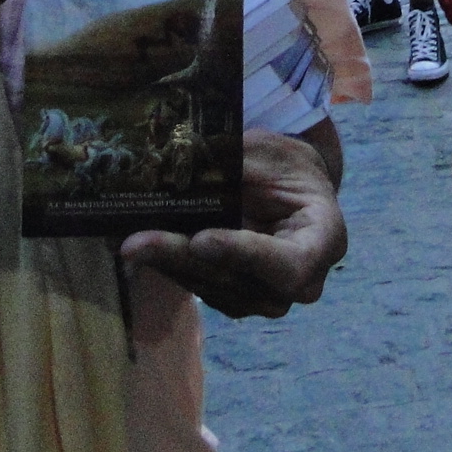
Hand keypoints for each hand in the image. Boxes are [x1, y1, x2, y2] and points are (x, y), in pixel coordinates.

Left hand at [120, 129, 346, 317]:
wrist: (288, 188)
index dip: (246, 255)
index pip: (290, 264)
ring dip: (168, 264)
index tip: (202, 239)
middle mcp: (299, 282)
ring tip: (127, 241)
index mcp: (323, 241)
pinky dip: (169, 265)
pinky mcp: (236, 298)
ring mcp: (266, 296)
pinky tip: (138, 246)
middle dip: (184, 259)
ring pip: (213, 288)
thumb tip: (182, 161)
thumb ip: (236, 164)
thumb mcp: (269, 153)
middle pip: (241, 281)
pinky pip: (200, 286)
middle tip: (136, 243)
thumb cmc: (286, 166)